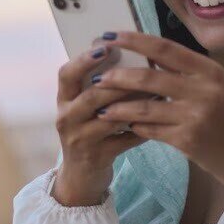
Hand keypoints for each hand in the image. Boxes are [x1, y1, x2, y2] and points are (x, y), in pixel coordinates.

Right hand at [52, 35, 148, 205]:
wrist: (80, 177)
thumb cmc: (89, 132)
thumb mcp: (85, 109)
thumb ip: (99, 87)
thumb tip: (131, 54)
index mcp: (64, 100)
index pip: (66, 74)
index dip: (84, 60)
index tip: (105, 46)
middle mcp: (66, 118)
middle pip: (91, 96)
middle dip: (119, 82)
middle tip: (144, 69)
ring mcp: (80, 139)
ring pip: (109, 118)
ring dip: (135, 104)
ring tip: (158, 91)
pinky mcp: (97, 157)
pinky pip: (125, 140)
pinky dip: (143, 129)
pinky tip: (160, 120)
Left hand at [89, 32, 223, 201]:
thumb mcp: (216, 88)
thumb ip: (186, 73)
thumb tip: (147, 57)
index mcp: (210, 71)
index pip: (165, 48)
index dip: (135, 40)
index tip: (111, 35)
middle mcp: (204, 90)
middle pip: (149, 76)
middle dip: (118, 76)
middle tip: (98, 77)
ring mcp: (195, 115)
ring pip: (144, 106)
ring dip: (118, 106)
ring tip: (100, 107)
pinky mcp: (187, 139)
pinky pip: (150, 129)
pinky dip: (134, 125)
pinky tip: (123, 125)